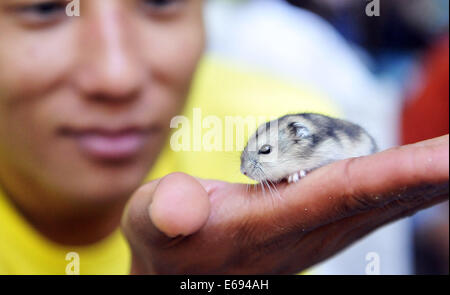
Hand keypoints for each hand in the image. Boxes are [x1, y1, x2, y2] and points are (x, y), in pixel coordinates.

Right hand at [121, 135, 448, 273]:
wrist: (182, 269)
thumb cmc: (168, 242)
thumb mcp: (151, 223)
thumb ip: (166, 212)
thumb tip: (180, 207)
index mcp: (269, 224)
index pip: (346, 192)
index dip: (401, 174)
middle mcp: (306, 229)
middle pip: (384, 196)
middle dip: (436, 171)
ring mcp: (318, 229)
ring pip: (385, 200)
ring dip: (429, 177)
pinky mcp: (319, 221)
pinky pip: (373, 198)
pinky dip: (407, 183)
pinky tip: (429, 171)